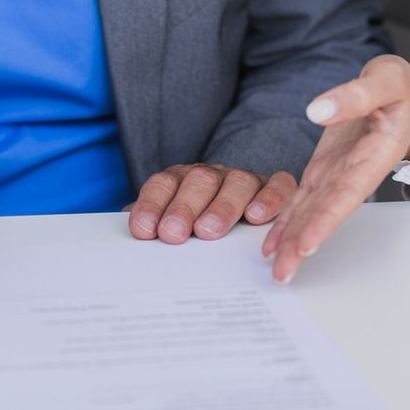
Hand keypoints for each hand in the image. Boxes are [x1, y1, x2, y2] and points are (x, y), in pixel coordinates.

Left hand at [127, 164, 297, 242]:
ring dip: (221, 207)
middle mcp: (213, 176)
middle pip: (198, 181)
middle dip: (183, 207)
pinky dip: (269, 198)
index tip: (143, 230)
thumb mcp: (174, 224)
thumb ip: (153, 224)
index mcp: (183, 180)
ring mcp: (245, 179)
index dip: (152, 204)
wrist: (246, 209)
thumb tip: (131, 228)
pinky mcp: (275, 186)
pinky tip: (256, 216)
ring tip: (208, 231)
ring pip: (237, 183)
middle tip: (173, 233)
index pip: (163, 184)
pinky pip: (278, 184)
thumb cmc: (201, 223)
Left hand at [263, 55, 409, 282]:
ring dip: (292, 241)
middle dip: (303, 244)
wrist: (404, 98)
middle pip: (325, 213)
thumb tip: (317, 109)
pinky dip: (287, 222)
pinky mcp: (324, 170)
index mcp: (374, 155)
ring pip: (311, 212)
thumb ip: (355, 94)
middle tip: (282, 275)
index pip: (347, 194)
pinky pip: (303, 200)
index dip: (326, 220)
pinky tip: (273, 244)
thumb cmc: (399, 89)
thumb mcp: (385, 79)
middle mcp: (354, 173)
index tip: (307, 245)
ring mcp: (337, 174)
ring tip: (274, 268)